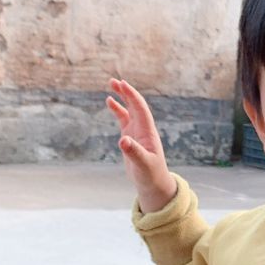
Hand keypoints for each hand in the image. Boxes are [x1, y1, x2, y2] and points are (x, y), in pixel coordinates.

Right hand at [106, 79, 176, 212]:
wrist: (154, 184)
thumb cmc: (151, 175)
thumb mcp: (143, 165)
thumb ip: (134, 152)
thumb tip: (123, 141)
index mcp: (148, 132)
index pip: (140, 109)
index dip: (132, 96)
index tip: (123, 84)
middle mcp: (143, 129)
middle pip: (135, 105)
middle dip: (126, 92)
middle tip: (114, 80)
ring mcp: (137, 133)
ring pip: (129, 110)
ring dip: (121, 98)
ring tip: (111, 84)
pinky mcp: (130, 138)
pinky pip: (123, 120)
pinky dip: (117, 110)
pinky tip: (110, 101)